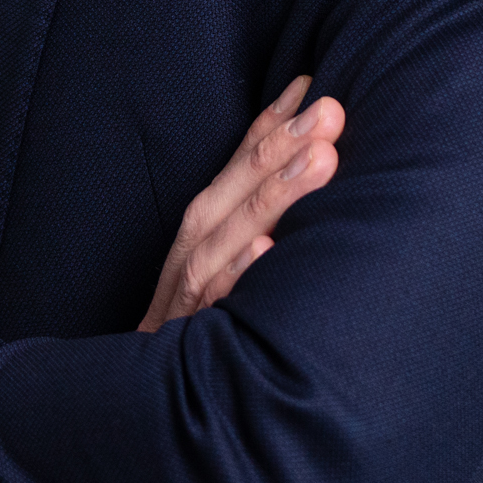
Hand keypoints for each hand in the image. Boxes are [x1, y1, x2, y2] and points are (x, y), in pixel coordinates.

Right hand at [138, 76, 342, 332]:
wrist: (152, 400)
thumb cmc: (201, 321)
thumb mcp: (225, 264)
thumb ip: (259, 217)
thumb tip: (318, 164)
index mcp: (205, 227)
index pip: (239, 163)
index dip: (274, 122)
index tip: (313, 83)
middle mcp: (194, 251)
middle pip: (235, 189)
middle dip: (282, 145)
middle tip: (330, 110)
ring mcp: (191, 295)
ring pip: (227, 237)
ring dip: (272, 195)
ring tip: (320, 160)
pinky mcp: (192, 338)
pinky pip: (217, 305)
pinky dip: (239, 275)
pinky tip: (266, 249)